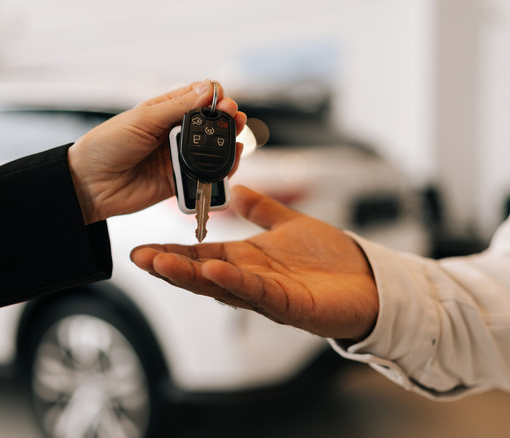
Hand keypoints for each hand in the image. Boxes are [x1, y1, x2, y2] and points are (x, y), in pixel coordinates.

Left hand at [68, 79, 246, 222]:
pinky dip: (221, 171)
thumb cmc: (105, 146)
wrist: (88, 185)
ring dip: (228, 144)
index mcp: (163, 111)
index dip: (214, 97)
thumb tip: (208, 89)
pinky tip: (231, 163)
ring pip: (212, 150)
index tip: (223, 100)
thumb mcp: (142, 119)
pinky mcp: (178, 182)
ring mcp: (177, 158)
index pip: (197, 98)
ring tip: (238, 139)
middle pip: (210, 125)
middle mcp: (173, 134)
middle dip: (227, 120)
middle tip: (235, 118)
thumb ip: (177, 108)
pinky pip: (205, 176)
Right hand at [130, 185, 379, 341]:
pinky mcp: (292, 306)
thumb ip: (262, 210)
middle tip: (139, 258)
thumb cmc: (332, 260)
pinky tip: (215, 271)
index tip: (143, 247)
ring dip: (191, 276)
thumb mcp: (289, 224)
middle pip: (203, 274)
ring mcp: (269, 295)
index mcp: (249, 261)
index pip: (203, 257)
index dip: (174, 252)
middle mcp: (252, 280)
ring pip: (223, 286)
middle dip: (170, 267)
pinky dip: (236, 282)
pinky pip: (259, 293)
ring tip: (162, 264)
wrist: (370, 280)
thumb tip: (236, 192)